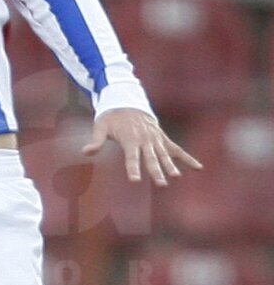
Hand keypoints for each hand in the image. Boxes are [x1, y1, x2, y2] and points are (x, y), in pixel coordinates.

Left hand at [83, 109, 201, 185]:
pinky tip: (198, 168)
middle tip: (161, 184)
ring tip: (176, 177)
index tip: (135, 180)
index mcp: (130, 138)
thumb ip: (95, 140)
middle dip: (156, 171)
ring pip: (165, 155)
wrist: (126, 101)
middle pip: (151, 158)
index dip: (133, 168)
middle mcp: (145, 139)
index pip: (131, 157)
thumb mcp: (100, 126)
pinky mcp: (162, 138)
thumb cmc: (111, 117)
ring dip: (171, 166)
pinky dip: (187, 158)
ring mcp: (156, 139)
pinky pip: (176, 149)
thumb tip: (85, 152)